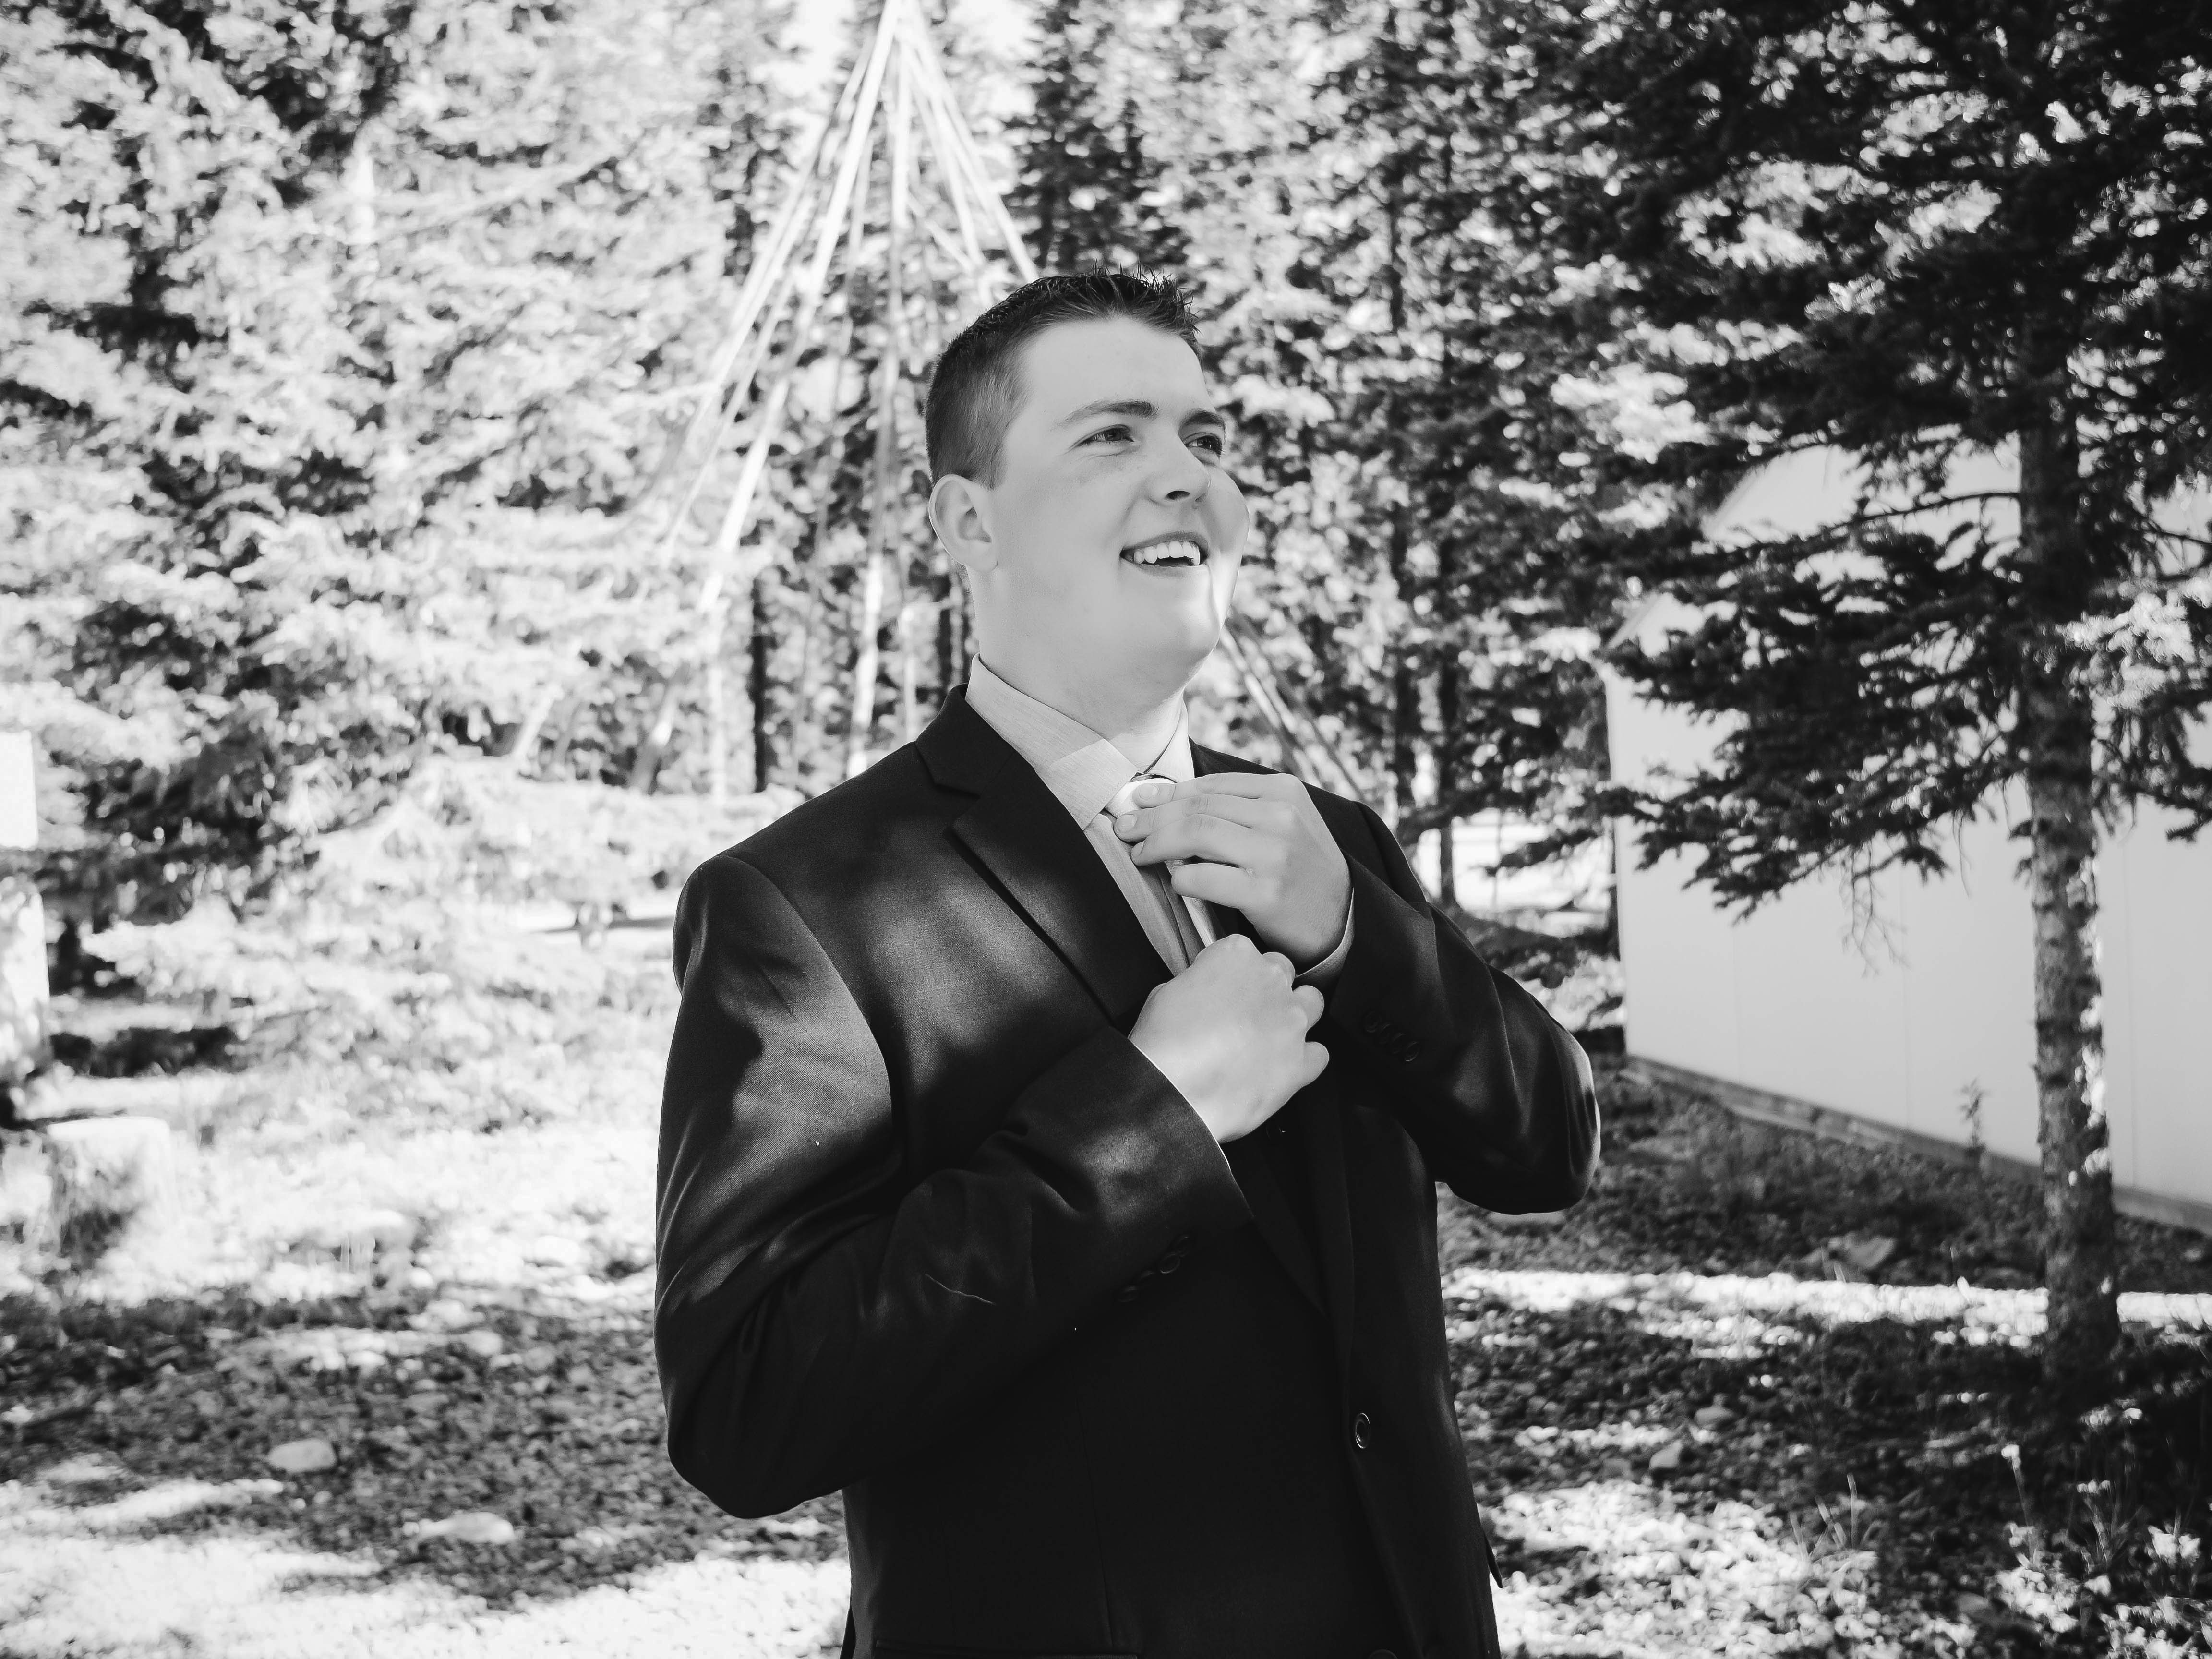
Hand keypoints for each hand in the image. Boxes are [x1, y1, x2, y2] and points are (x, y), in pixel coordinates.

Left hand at [1114, 773, 1351, 966]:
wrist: (1340, 919)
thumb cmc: (1299, 868)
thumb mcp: (1281, 822)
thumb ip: (1235, 807)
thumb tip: (1164, 797)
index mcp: (1283, 791)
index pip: (1209, 786)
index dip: (1167, 794)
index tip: (1140, 801)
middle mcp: (1280, 817)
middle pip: (1196, 809)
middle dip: (1152, 817)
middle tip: (1126, 828)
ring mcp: (1274, 855)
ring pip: (1194, 836)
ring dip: (1156, 844)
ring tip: (1138, 852)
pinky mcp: (1265, 893)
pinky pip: (1201, 878)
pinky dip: (1180, 879)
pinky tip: (1175, 882)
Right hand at [1128, 935, 1326, 1142]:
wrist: (1173, 1095)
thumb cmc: (1163, 1045)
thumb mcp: (1164, 994)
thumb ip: (1195, 984)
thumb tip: (1201, 994)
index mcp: (1236, 955)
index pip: (1242, 951)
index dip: (1228, 972)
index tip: (1218, 988)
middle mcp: (1272, 981)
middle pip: (1281, 971)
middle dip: (1265, 988)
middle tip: (1243, 1012)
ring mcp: (1291, 1022)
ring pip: (1312, 1003)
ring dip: (1295, 1013)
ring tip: (1271, 1033)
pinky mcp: (1301, 1063)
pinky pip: (1319, 1053)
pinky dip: (1305, 1058)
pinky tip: (1283, 1066)